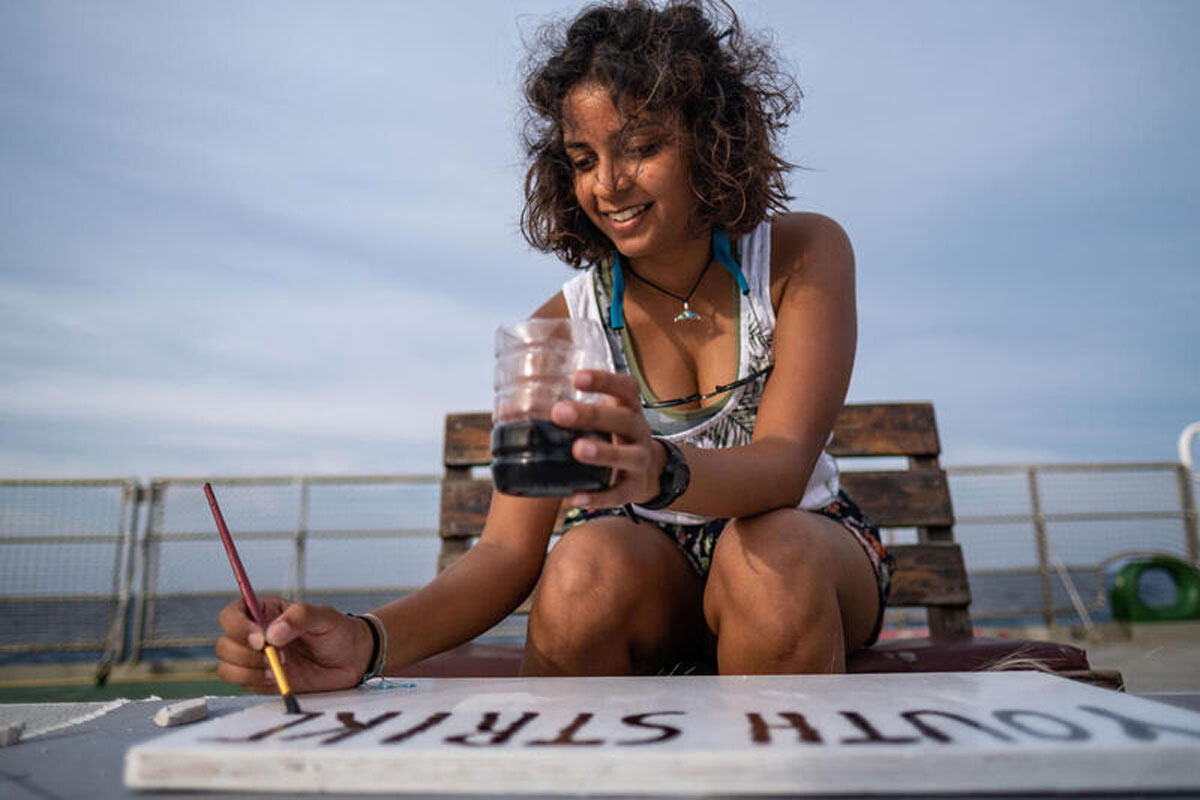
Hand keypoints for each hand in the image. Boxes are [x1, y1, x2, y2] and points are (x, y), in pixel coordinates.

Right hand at [215, 597, 371, 693]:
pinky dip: (257, 684)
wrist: (353, 659)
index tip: (261, 639)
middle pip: (224, 645)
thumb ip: (300, 617)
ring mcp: (256, 659)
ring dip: (249, 672)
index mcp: (265, 611)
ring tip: (280, 669)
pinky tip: (280, 679)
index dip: (238, 628)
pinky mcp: (261, 680)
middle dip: (247, 654)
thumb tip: (273, 632)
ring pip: (227, 667)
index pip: (231, 615)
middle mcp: (255, 635)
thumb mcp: (324, 616)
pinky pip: (242, 685)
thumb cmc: (338, 631)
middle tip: (280, 656)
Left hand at [551, 369, 665, 508]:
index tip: (576, 378)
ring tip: (578, 450)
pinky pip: (620, 494)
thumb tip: (508, 412)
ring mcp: (640, 460)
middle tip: (559, 412)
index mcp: (628, 408)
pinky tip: (576, 497)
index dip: (604, 381)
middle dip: (593, 415)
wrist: (644, 471)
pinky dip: (599, 497)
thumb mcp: (598, 419)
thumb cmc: (610, 436)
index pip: (625, 388)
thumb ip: (560, 414)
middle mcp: (638, 431)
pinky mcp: (634, 488)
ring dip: (604, 452)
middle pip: (624, 419)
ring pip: (630, 456)